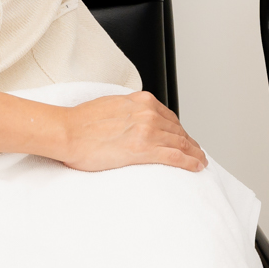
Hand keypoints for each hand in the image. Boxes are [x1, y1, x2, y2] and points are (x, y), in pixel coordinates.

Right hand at [54, 91, 206, 172]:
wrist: (68, 131)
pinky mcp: (144, 149)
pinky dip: (190, 161)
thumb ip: (129, 111)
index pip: (169, 117)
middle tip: (196, 152)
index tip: (184, 138)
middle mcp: (148, 112)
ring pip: (181, 142)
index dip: (179, 130)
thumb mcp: (112, 105)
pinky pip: (175, 156)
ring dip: (194, 152)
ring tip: (200, 161)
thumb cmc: (82, 122)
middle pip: (177, 129)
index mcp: (141, 101)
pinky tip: (196, 166)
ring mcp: (148, 130)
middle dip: (189, 142)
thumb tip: (134, 122)